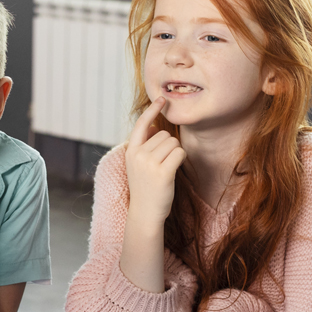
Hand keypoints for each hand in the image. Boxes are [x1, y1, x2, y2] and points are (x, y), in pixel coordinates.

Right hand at [125, 96, 184, 227]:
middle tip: (160, 164)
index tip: (162, 98)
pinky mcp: (163, 172)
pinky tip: (172, 171)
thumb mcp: (137, 165)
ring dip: (175, 154)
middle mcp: (138, 155)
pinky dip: (180, 160)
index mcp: (130, 151)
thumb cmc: (145, 187)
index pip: (141, 125)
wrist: (145, 212)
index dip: (152, 111)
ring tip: (165, 169)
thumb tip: (153, 126)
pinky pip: (180, 153)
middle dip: (168, 146)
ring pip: (173, 143)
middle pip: (164, 135)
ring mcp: (149, 164)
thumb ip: (144, 146)